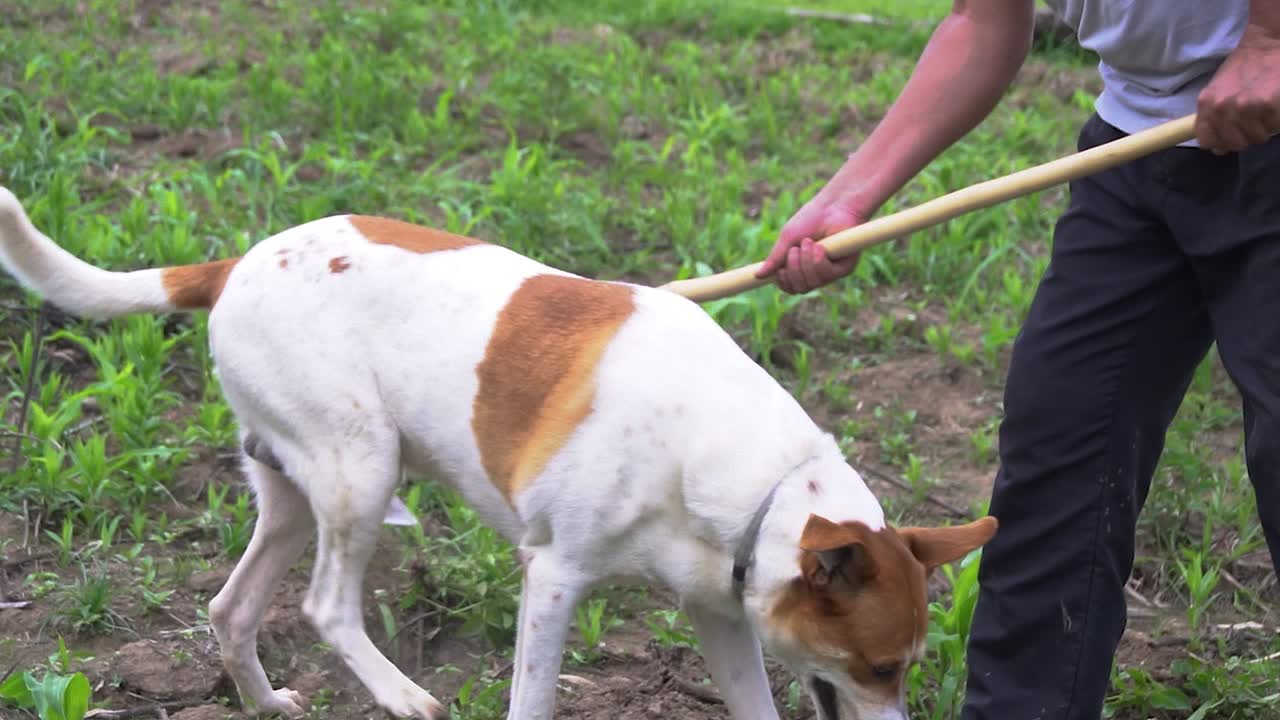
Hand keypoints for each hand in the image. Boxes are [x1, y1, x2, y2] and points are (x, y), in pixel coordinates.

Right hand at [756, 200, 865, 294]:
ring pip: (812, 283)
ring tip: (808, 242)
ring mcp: (830, 271)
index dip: (783, 283)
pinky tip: (819, 247)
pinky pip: (826, 276)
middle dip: (793, 270)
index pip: (790, 287)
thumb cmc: (810, 219)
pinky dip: (818, 261)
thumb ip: (775, 258)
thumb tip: (758, 275)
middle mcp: (815, 272)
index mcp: (800, 267)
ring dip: (806, 262)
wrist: (833, 206)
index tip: (780, 270)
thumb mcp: (787, 239)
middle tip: (794, 250)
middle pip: (800, 288)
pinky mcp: (844, 268)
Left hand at [1196, 25, 1279, 153]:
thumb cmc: (1243, 67)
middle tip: (1254, 120)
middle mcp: (1222, 108)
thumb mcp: (1218, 90)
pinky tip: (1275, 104)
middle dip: (1247, 136)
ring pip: (1257, 138)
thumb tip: (1219, 148)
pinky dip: (1277, 121)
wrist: (1267, 43)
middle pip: (1235, 144)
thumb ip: (1214, 117)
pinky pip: (1274, 127)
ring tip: (1265, 109)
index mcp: (1206, 105)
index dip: (1221, 143)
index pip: (1207, 142)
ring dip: (1264, 128)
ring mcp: (1245, 107)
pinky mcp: (1267, 105)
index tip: (1232, 136)